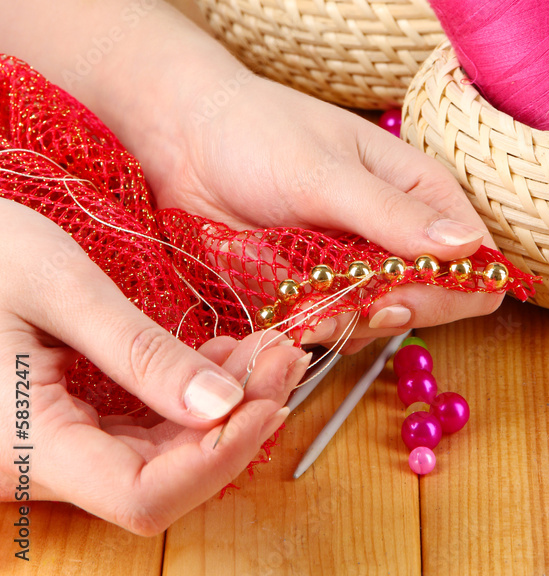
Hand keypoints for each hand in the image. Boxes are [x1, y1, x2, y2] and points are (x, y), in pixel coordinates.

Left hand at [0, 0, 501, 357]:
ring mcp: (354, 268)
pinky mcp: (310, 293)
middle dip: (388, 314)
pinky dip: (309, 334)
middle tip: (337, 306)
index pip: (473, 264)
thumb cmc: (258, 132)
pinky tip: (282, 314)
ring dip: (344, 327)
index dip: (447, 290)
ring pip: (379, 327)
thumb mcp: (324, 170)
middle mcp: (396, 235)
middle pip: (432, 305)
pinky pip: (329, 333)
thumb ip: (391, 213)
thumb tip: (468, 248)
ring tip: (301, 306)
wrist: (185, 139)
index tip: (396, 292)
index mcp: (420, 193)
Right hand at [0, 200, 309, 532]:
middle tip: (284, 355)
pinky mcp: (60, 421)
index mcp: (27, 443)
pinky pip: (135, 426)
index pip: (142, 497)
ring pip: (155, 454)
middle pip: (159, 477)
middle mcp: (38, 461)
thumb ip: (139, 352)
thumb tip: (223, 403)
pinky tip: (224, 354)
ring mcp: (49, 445)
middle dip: (234, 421)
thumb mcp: (62, 288)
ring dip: (219, 405)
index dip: (217, 459)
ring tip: (267, 348)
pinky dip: (186, 394)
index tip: (268, 398)